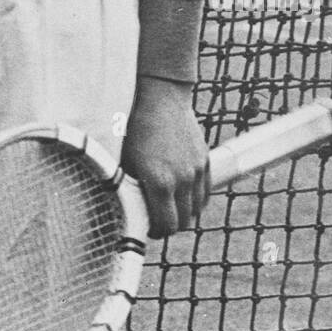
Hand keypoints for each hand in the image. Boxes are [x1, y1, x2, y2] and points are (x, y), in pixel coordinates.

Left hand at [120, 75, 209, 238]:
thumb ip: (130, 188)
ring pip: (195, 210)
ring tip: (168, 207)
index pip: (166, 226)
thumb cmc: (136, 128)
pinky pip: (204, 193)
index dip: (155, 232)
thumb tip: (126, 210)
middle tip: (156, 220)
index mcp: (159, 182)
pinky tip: (182, 195)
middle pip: (183, 222)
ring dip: (183, 214)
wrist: (162, 98)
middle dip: (169, 226)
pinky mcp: (205, 161)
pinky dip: (195, 200)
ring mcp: (196, 171)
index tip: (147, 228)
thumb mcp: (126, 160)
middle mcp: (182, 180)